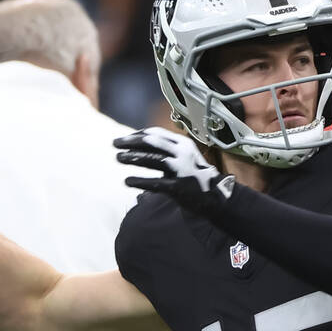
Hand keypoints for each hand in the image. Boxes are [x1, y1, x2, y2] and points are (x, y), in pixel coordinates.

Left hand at [114, 128, 235, 213]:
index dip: (137, 135)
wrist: (216, 197)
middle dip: (131, 142)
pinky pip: (155, 183)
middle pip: (152, 142)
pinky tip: (127, 181)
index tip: (124, 139)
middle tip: (115, 144)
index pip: (155, 133)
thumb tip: (139, 143)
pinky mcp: (179, 187)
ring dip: (132, 157)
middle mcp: (183, 153)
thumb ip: (165, 150)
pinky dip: (140, 181)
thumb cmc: (195, 175)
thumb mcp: (184, 157)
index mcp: (182, 144)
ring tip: (118, 158)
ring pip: (152, 159)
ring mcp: (181, 170)